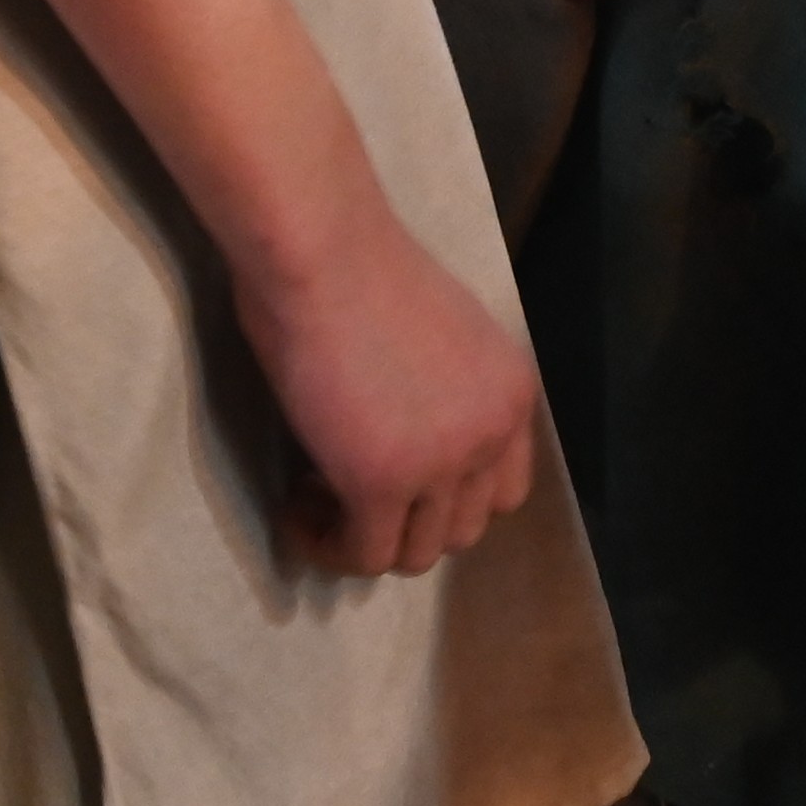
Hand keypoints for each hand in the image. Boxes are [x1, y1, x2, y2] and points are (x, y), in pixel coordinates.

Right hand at [234, 195, 546, 579]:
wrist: (324, 249)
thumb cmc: (362, 268)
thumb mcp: (444, 338)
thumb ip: (448, 393)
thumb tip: (413, 436)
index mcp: (511, 394)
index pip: (505, 491)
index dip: (449, 500)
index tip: (397, 479)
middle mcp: (492, 433)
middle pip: (463, 530)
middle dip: (406, 523)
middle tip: (347, 486)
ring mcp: (442, 463)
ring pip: (416, 555)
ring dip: (364, 539)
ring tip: (316, 495)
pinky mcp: (382, 482)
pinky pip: (362, 556)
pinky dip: (326, 545)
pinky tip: (295, 509)